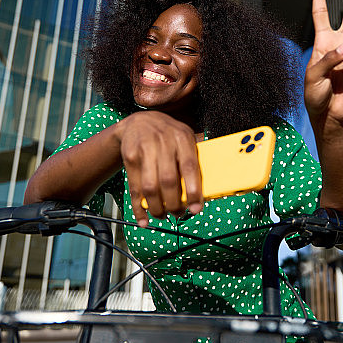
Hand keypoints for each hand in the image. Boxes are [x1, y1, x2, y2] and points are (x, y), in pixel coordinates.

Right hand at [115, 111, 203, 226]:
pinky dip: (138, 208)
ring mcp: (145, 149)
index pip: (190, 167)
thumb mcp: (185, 138)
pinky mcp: (130, 157)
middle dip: (174, 203)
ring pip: (150, 187)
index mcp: (182, 138)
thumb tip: (211, 187)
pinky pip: (134, 188)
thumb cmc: (168, 136)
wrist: (138, 122)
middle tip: (178, 214)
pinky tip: (143, 220)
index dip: (193, 191)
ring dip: (157, 208)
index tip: (196, 209)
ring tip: (163, 215)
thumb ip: (195, 159)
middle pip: (168, 180)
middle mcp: (163, 141)